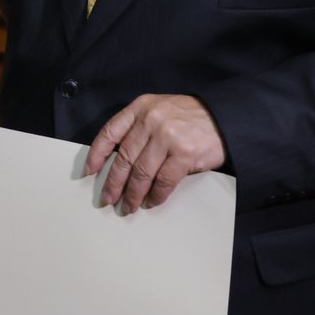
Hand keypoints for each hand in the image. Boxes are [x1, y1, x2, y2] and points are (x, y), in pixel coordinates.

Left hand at [84, 92, 226, 214]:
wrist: (225, 118)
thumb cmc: (189, 117)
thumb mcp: (159, 110)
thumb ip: (139, 128)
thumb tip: (117, 162)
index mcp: (140, 108)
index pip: (110, 133)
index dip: (96, 155)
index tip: (89, 173)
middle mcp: (151, 120)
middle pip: (123, 158)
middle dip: (113, 183)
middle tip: (108, 199)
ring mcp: (168, 137)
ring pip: (141, 173)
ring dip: (133, 194)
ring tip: (128, 206)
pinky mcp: (184, 154)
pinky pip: (163, 182)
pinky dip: (155, 196)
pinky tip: (150, 202)